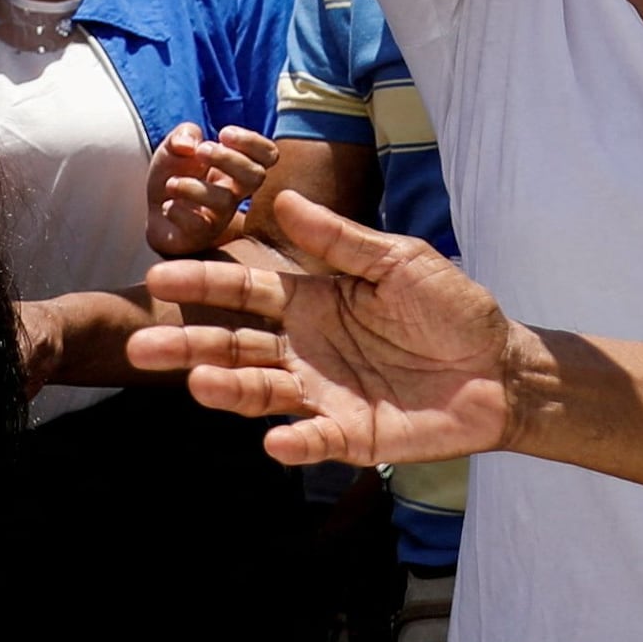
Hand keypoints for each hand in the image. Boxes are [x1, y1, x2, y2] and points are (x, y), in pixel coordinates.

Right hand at [134, 188, 534, 464]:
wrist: (499, 366)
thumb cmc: (450, 307)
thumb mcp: (397, 260)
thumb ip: (340, 239)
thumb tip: (284, 198)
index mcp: (313, 301)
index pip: (247, 292)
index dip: (205, 285)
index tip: (159, 275)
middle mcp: (306, 349)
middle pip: (237, 346)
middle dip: (189, 345)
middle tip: (143, 345)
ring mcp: (324, 394)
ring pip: (263, 392)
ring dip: (228, 390)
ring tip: (196, 381)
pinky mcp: (352, 435)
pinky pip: (317, 441)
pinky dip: (296, 443)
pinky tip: (275, 441)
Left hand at [149, 123, 283, 259]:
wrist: (152, 211)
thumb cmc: (174, 174)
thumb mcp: (174, 147)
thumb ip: (183, 135)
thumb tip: (188, 144)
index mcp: (236, 167)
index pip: (267, 155)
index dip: (252, 142)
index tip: (223, 133)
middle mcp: (234, 192)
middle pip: (256, 176)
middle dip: (228, 158)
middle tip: (200, 151)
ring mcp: (220, 216)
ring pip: (224, 201)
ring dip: (194, 187)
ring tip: (170, 183)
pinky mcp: (200, 236)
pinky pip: (199, 225)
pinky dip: (179, 211)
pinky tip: (168, 206)